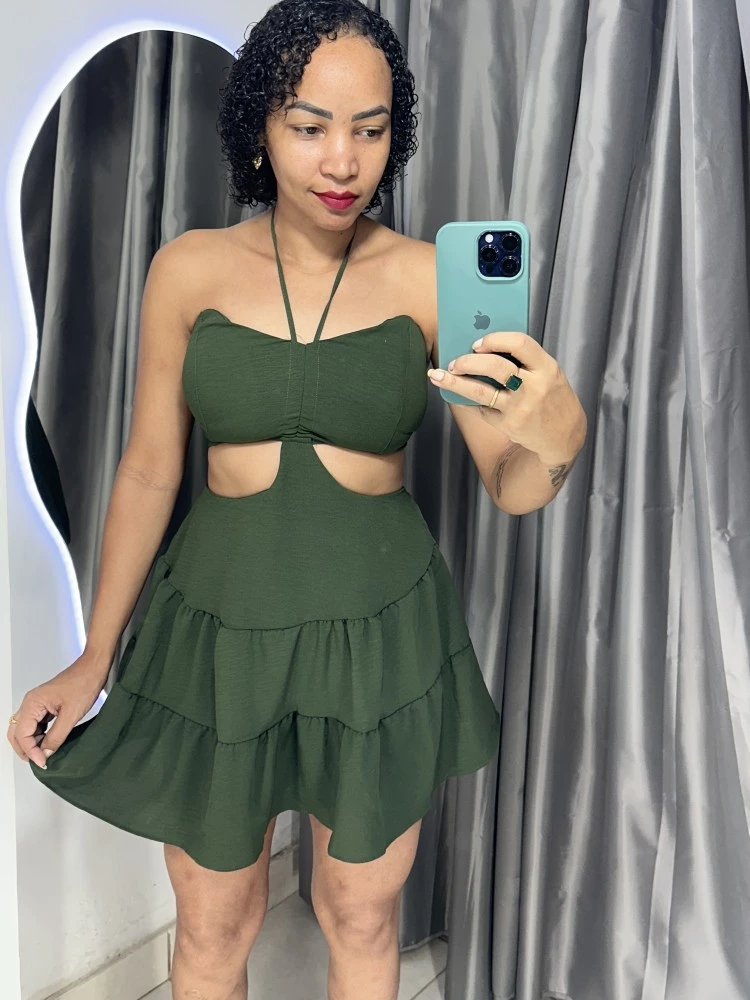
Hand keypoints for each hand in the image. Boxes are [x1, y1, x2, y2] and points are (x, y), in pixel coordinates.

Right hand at [6, 654, 109, 767]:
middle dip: (26, 749)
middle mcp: (31, 702)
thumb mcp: (71, 715)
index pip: (22, 735)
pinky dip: (39, 736)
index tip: (43, 761)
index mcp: (33, 703)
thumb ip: (56, 737)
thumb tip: (46, 753)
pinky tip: (49, 742)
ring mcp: (37, 703)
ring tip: (46, 754)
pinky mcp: (45, 705)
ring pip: (25, 729)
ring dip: (32, 743)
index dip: (31, 751)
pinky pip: (35, 724)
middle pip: (17, 733)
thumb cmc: (84, 683)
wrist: (94, 668)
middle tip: (40, 761)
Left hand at [427, 331, 586, 463]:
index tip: (477, 342)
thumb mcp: (549, 374)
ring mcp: (521, 408)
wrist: (564, 435)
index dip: (496, 339)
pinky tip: (464, 396)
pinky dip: (473, 401)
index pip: (520, 344)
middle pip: (495, 367)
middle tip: (454, 361)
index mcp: (547, 368)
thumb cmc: (551, 396)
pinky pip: (483, 409)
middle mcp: (535, 387)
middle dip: (468, 362)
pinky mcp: (510, 425)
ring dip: (455, 382)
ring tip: (436, 375)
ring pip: (480, 391)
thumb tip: (482, 346)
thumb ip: (525, 360)